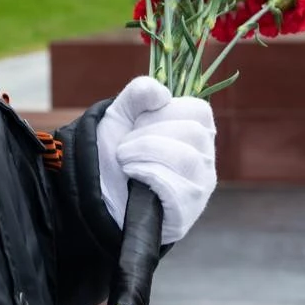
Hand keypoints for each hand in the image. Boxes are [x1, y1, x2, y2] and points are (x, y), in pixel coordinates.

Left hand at [96, 77, 216, 244]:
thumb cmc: (117, 149)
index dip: (163, 113)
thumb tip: (162, 94)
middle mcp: (206, 158)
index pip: (199, 111)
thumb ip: (140, 92)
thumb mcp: (122, 112)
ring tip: (126, 161)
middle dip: (149, 135)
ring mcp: (200, 186)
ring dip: (145, 154)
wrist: (98, 190)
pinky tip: (134, 177)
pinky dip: (148, 176)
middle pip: (193, 133)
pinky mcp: (187, 212)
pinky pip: (177, 189)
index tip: (138, 122)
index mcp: (199, 129)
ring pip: (186, 159)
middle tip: (126, 146)